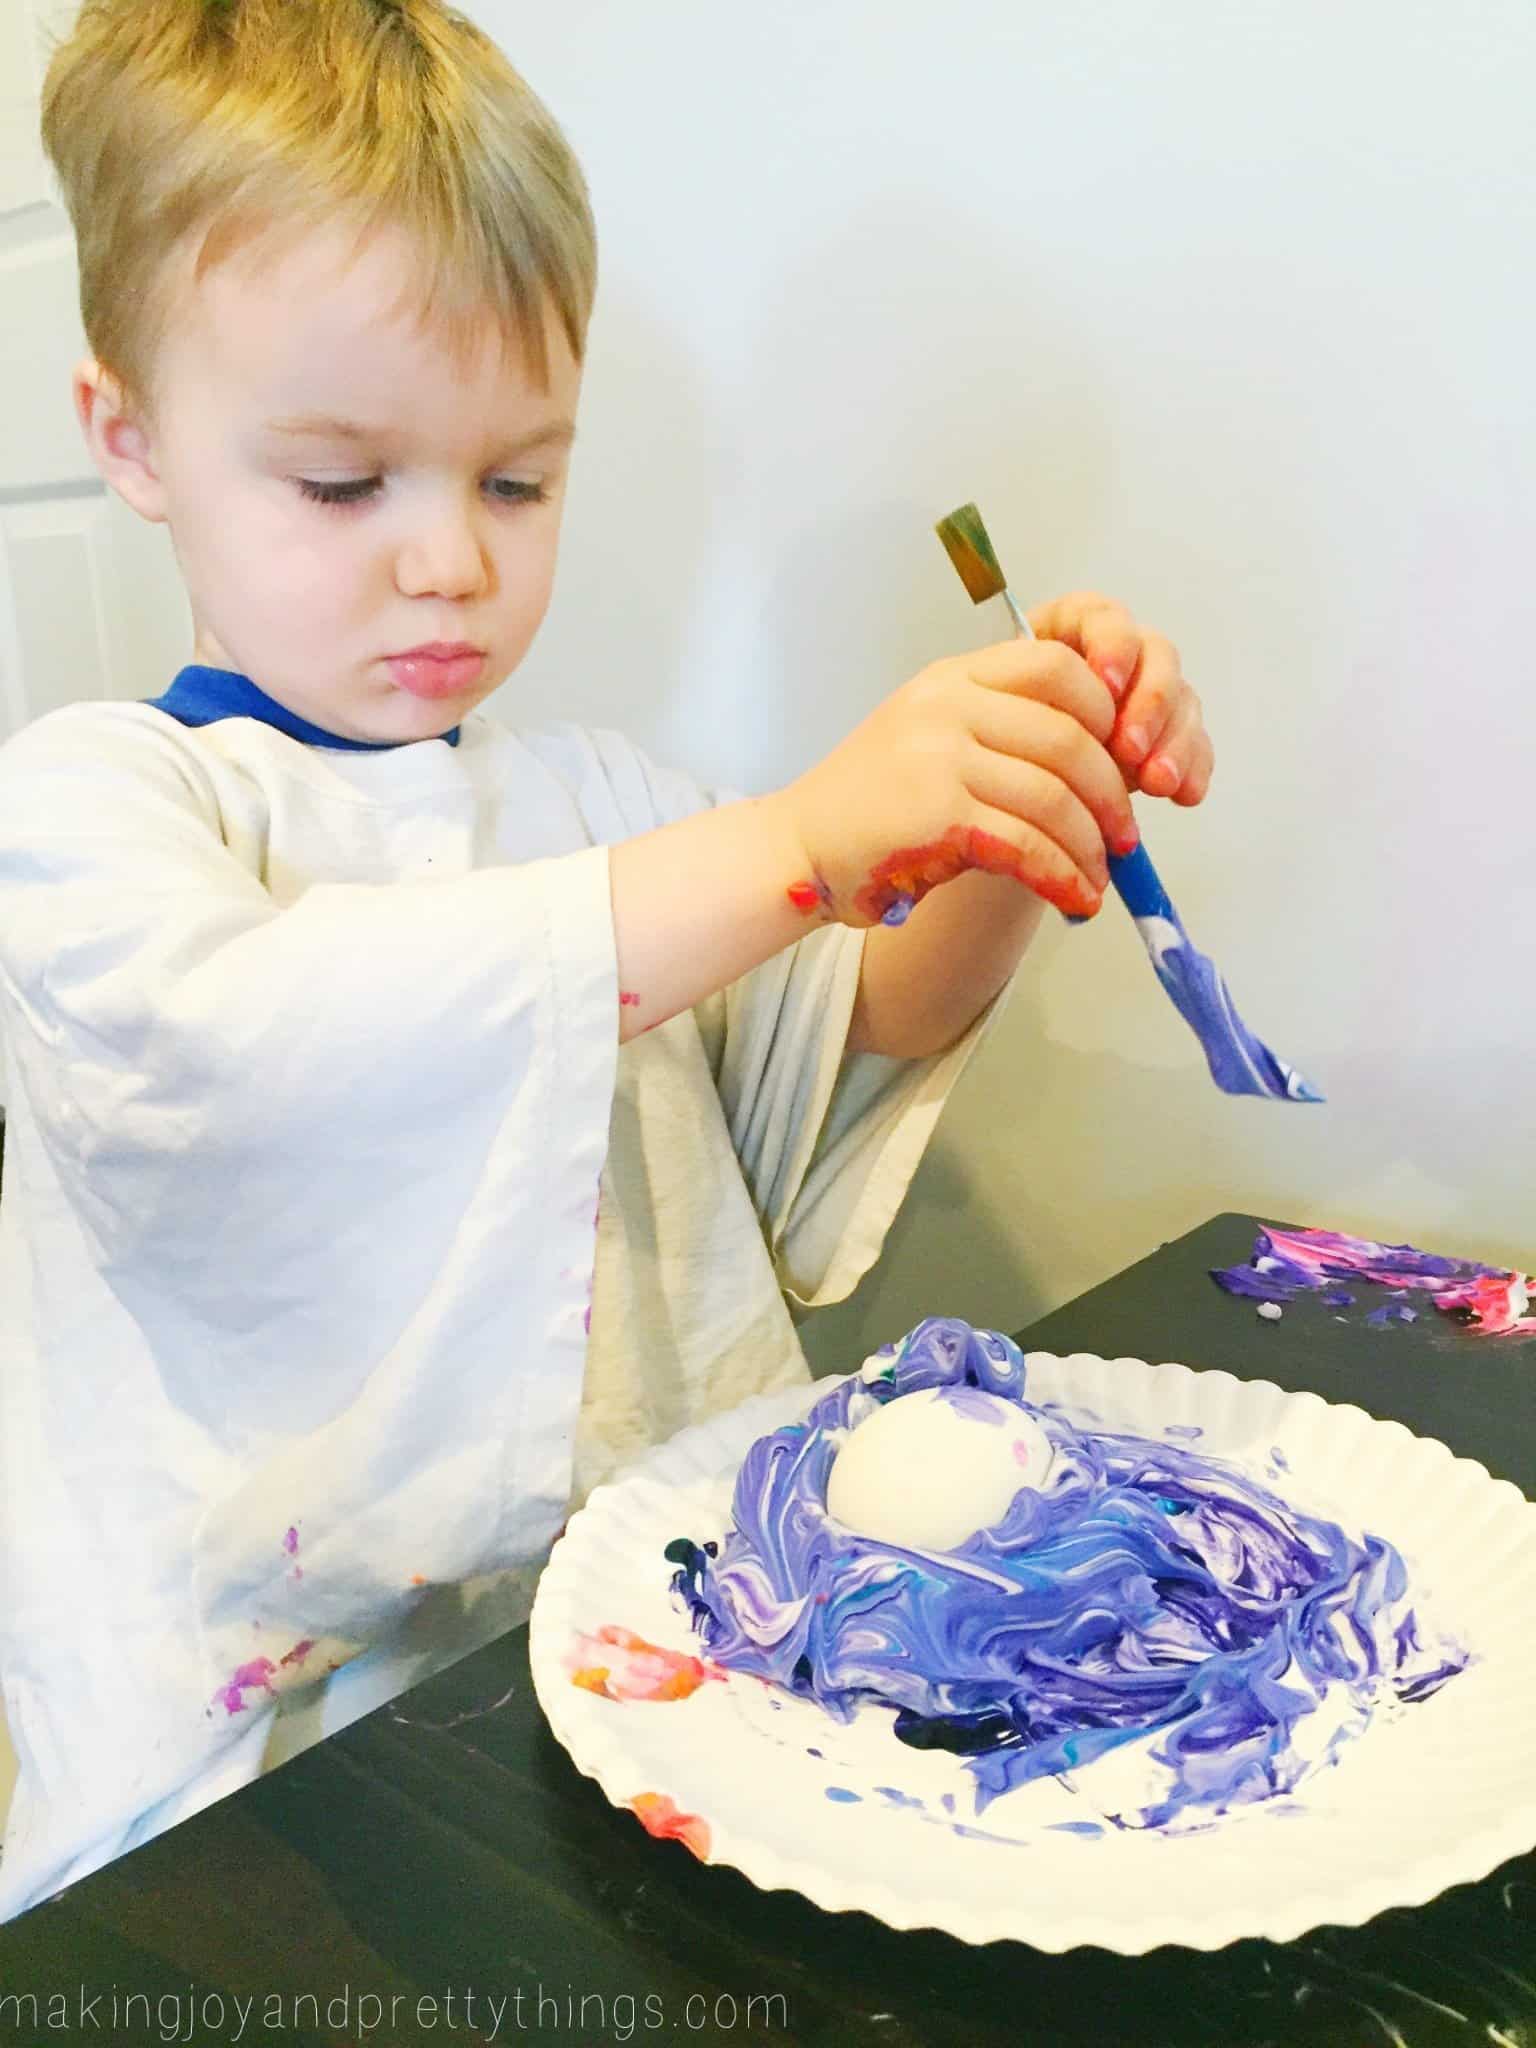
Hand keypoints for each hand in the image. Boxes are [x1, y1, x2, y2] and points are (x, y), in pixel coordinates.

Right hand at [779, 635, 1138, 926]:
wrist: (798, 849)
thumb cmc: (872, 806)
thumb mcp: (931, 737)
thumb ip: (1000, 730)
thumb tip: (1100, 765)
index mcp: (951, 677)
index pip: (1055, 665)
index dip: (1106, 710)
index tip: (1121, 760)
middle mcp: (946, 706)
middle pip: (1068, 736)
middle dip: (1112, 794)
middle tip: (1125, 837)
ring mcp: (940, 756)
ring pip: (1054, 797)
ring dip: (1091, 846)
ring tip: (1099, 878)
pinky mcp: (938, 815)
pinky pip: (1026, 844)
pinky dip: (1062, 875)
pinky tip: (1073, 896)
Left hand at [1027, 592, 1213, 805]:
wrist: (1018, 775)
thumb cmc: (1005, 732)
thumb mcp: (1007, 712)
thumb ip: (1034, 702)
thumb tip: (1066, 716)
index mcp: (1073, 631)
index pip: (1103, 617)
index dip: (1112, 646)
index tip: (1105, 685)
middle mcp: (1120, 655)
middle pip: (1155, 656)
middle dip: (1150, 703)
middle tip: (1130, 749)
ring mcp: (1149, 692)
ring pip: (1181, 699)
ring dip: (1174, 742)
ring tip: (1157, 783)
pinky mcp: (1170, 733)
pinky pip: (1195, 742)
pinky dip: (1192, 768)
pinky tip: (1183, 794)